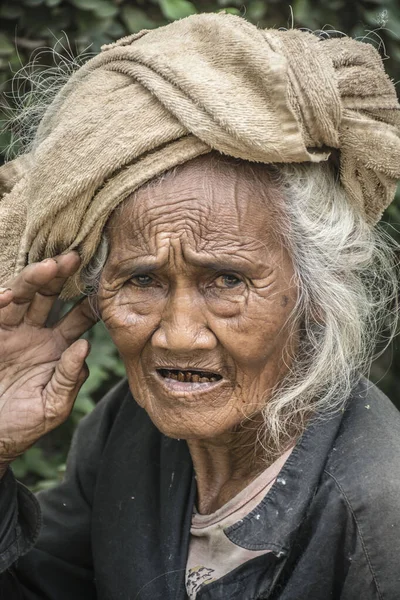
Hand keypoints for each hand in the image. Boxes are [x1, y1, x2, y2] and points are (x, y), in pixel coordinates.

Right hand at [0, 253, 97, 473]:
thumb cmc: (23, 424)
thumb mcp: (53, 405)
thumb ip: (69, 377)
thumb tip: (86, 345)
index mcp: (58, 346)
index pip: (79, 318)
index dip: (90, 301)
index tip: (105, 282)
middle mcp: (35, 332)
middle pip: (51, 296)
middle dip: (62, 276)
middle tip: (76, 257)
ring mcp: (10, 331)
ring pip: (24, 296)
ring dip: (35, 279)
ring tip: (50, 266)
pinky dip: (1, 301)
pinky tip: (10, 295)